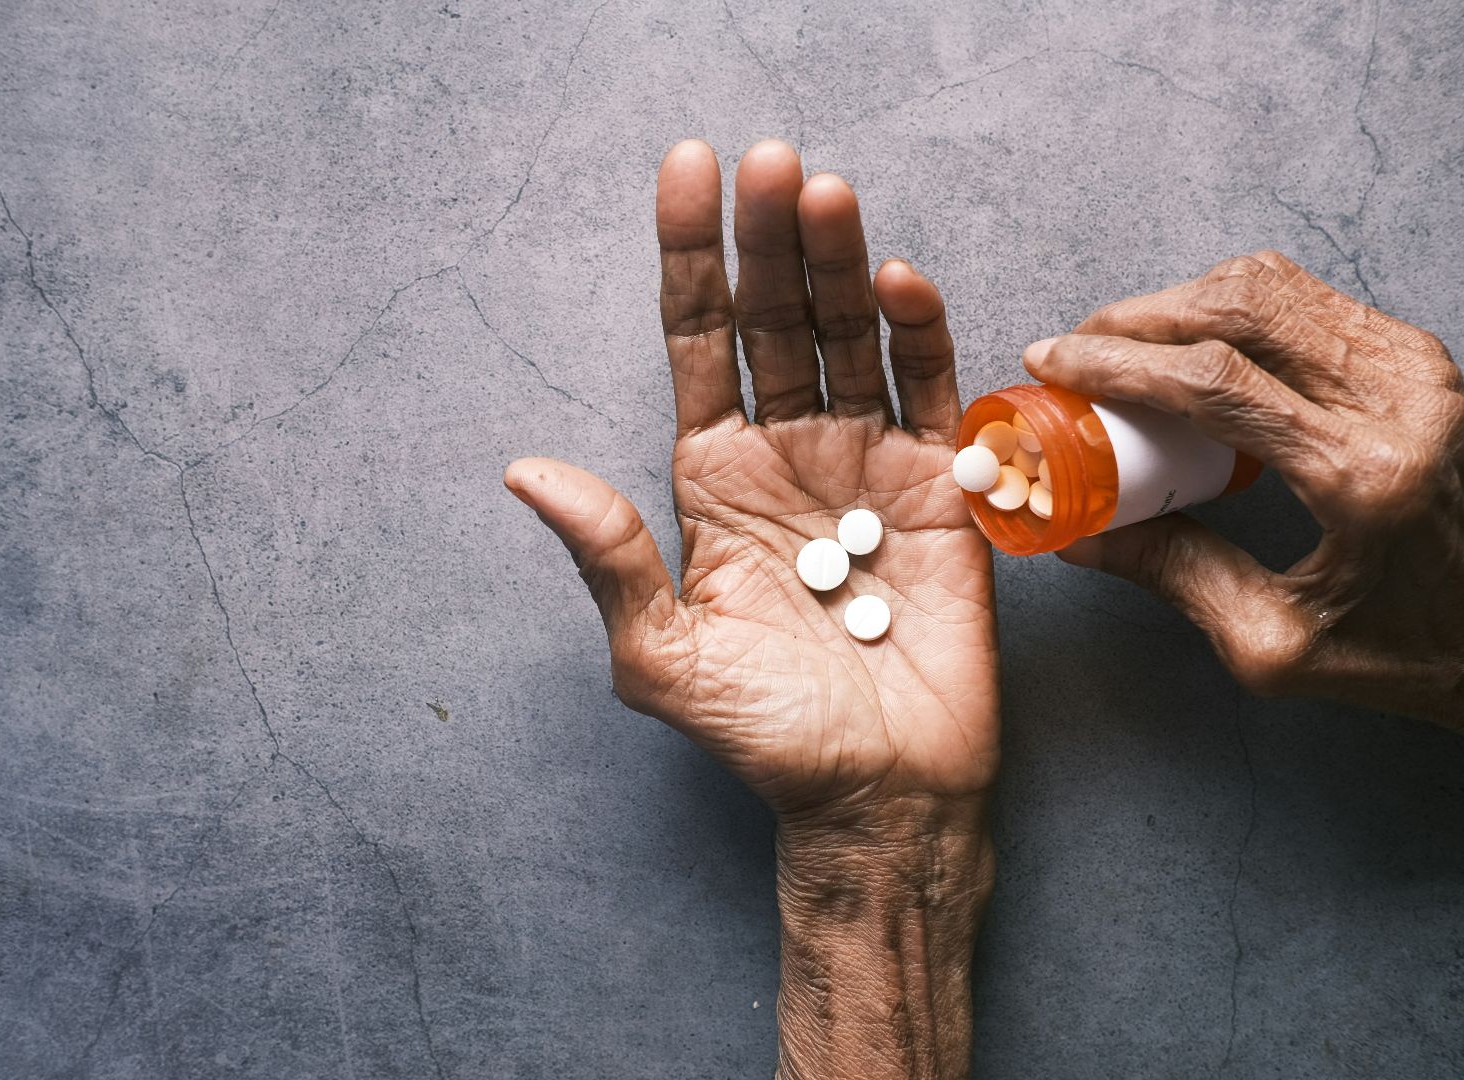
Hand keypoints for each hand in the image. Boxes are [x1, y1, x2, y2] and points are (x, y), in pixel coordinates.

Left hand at [506, 139, 997, 1077]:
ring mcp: (865, 460)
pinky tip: (900, 280)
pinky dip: (920, 332)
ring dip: (839, 262)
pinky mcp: (940, 484)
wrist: (878, 792)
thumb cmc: (764, 732)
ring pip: (849, 336)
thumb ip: (607, 555)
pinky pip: (929, 390)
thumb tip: (524, 469)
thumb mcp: (660, 653)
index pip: (698, 340)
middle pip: (774, 319)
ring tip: (826, 193)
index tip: (686, 171)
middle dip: (768, 238)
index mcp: (711, 476)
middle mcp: (785, 451)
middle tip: (770, 161)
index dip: (691, 256)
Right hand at [1025, 251, 1463, 780]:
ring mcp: (1418, 370)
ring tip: (1127, 343)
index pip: (1216, 380)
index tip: (1053, 360)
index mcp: (1360, 475)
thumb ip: (1175, 574)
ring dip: (1185, 301)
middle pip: (1240, 306)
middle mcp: (1398, 403)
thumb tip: (1082, 534)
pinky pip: (1310, 302)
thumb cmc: (1414, 654)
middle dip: (1139, 316)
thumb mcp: (1275, 645)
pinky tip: (1196, 348)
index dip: (1117, 360)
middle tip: (1077, 346)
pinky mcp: (1422, 361)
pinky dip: (1236, 309)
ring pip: (1275, 286)